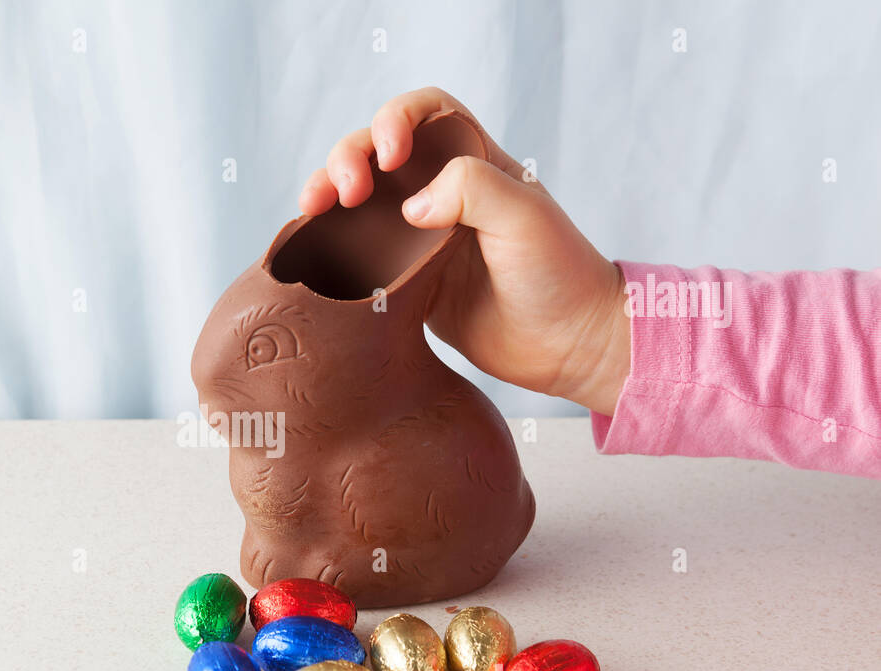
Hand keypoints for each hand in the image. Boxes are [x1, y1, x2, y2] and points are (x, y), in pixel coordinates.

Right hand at [299, 87, 628, 416]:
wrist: (567, 346)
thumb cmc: (559, 275)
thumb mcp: (525, 217)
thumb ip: (471, 189)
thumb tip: (410, 207)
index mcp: (476, 164)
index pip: (425, 113)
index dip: (396, 120)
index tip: (389, 156)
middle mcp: (444, 195)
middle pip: (377, 153)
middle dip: (348, 158)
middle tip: (346, 193)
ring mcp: (421, 240)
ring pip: (359, 203)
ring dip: (328, 197)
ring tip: (312, 212)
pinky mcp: (408, 283)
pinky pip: (360, 257)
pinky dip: (332, 248)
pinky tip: (316, 251)